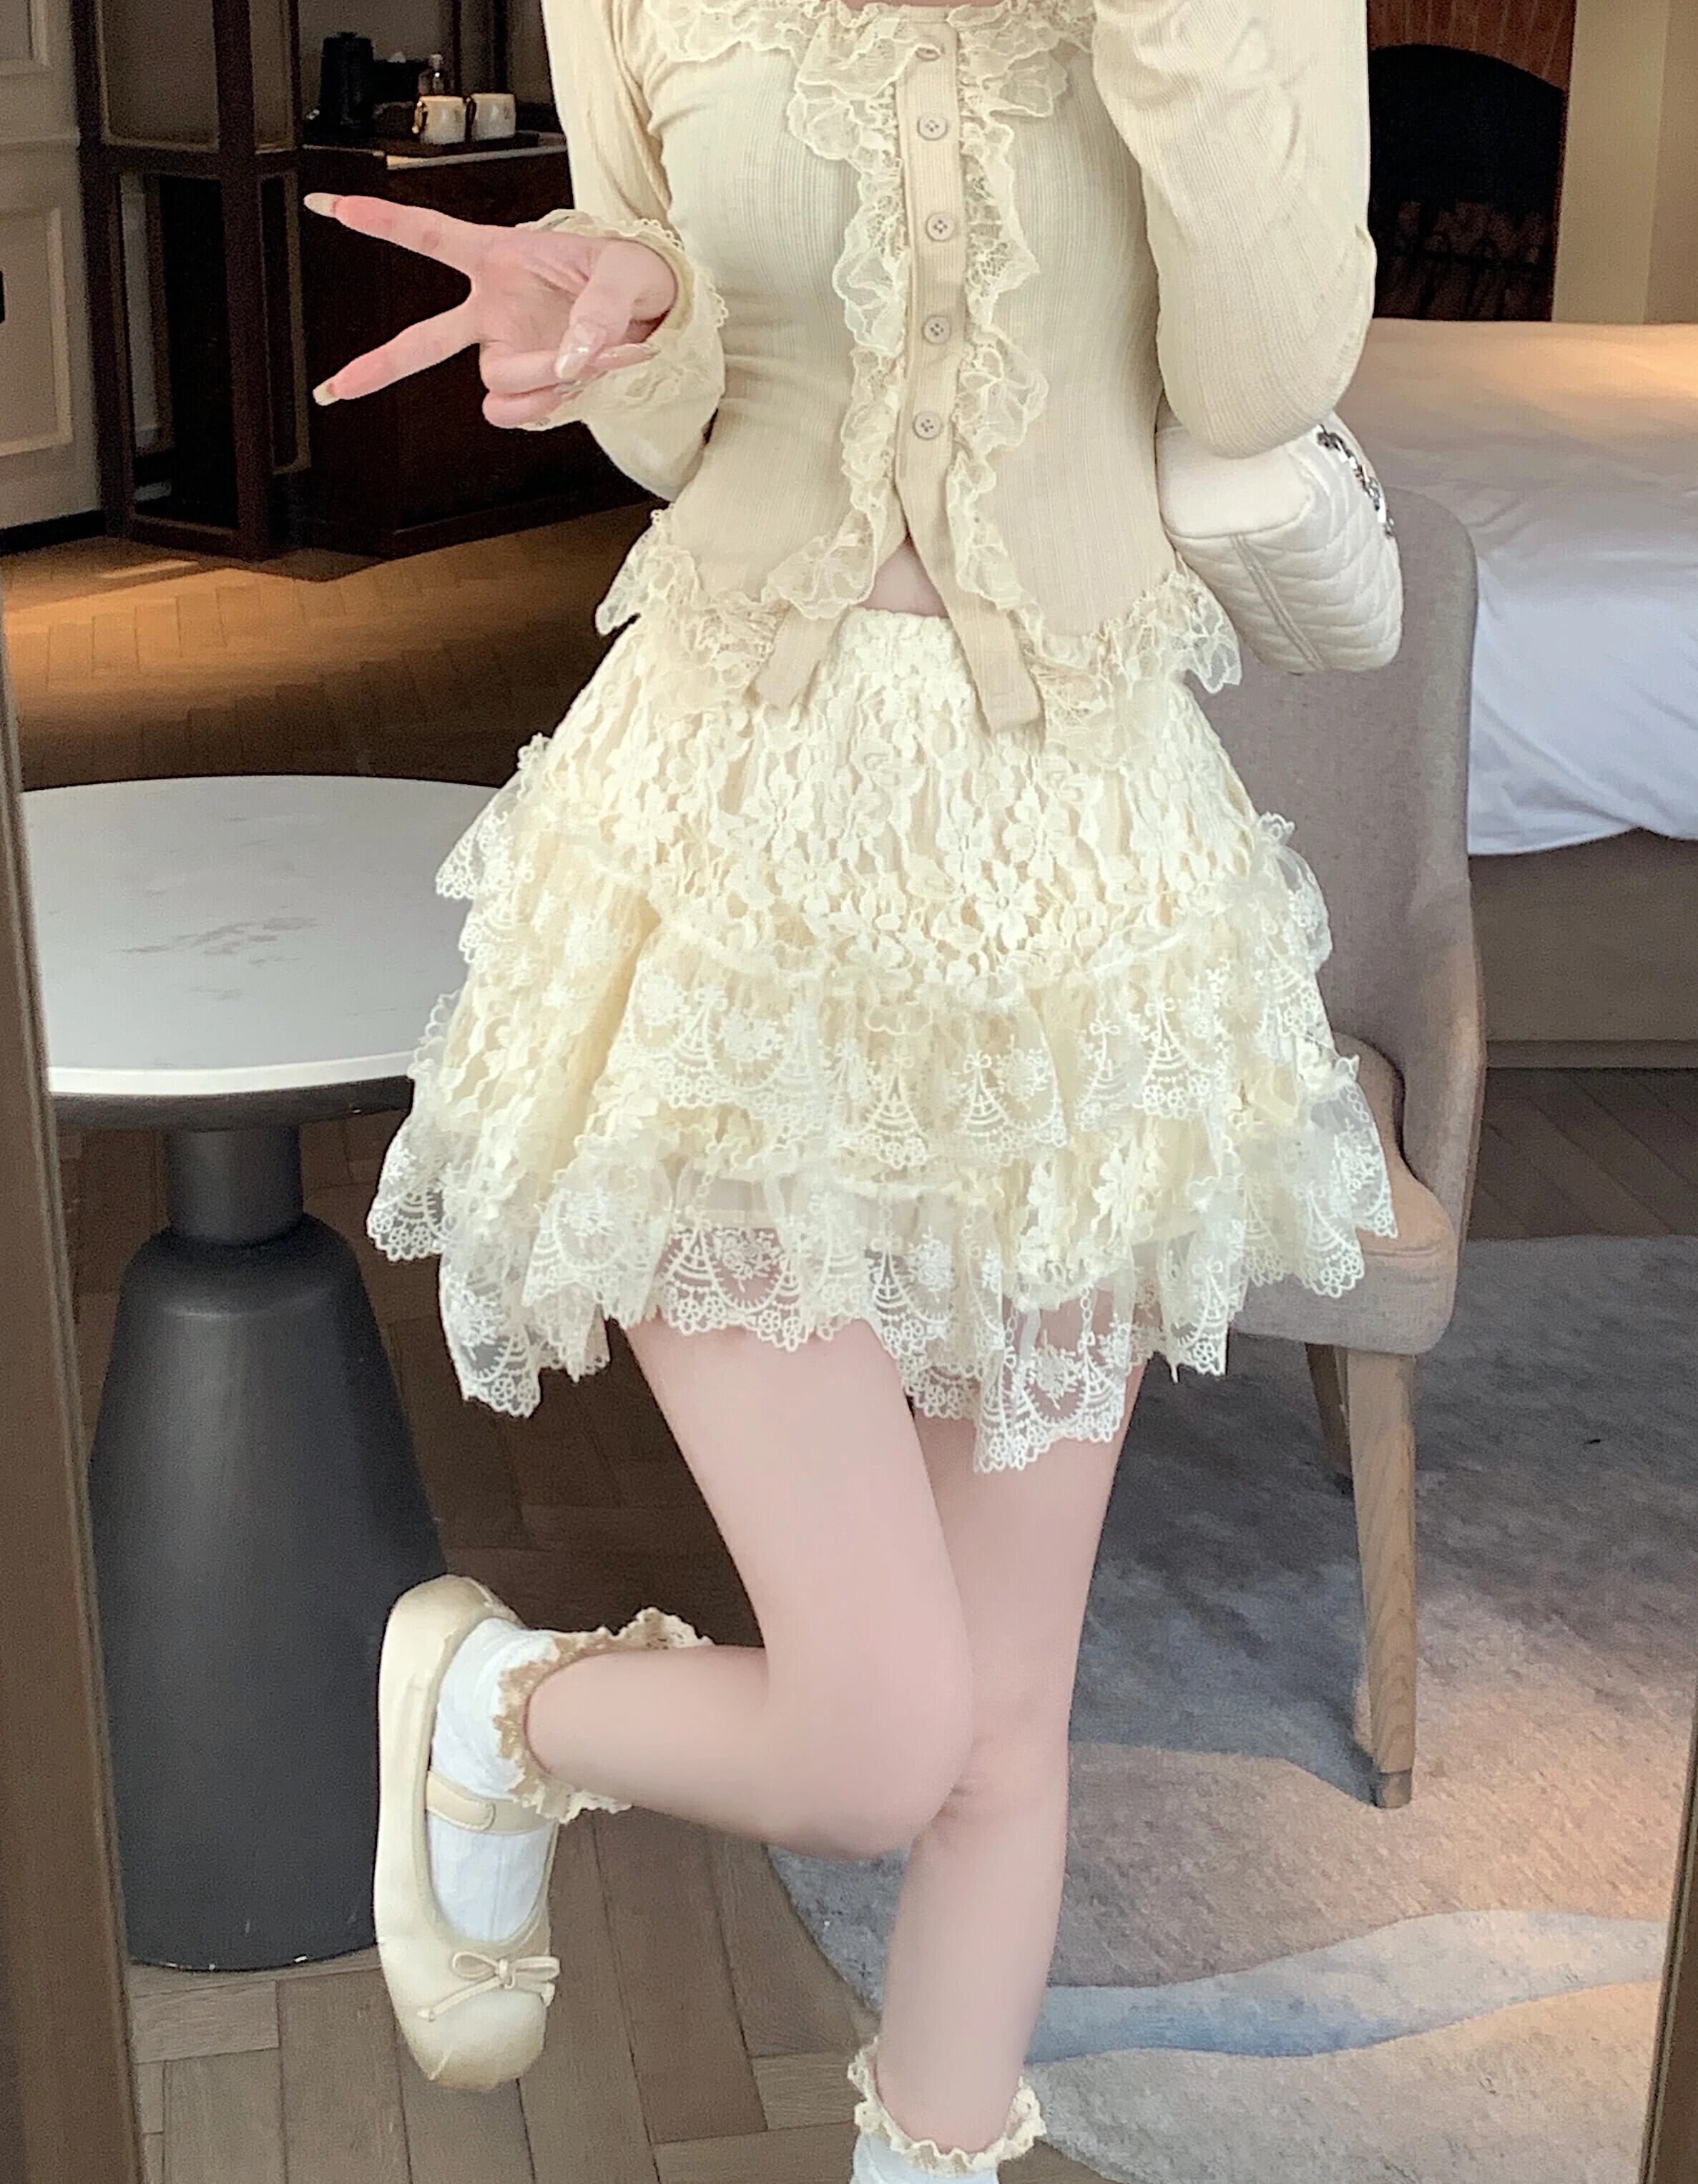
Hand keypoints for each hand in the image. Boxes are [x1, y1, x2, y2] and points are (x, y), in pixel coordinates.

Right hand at [303, 193, 680, 425]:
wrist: (666, 321)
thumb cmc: (640, 277)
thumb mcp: (628, 272)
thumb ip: (600, 309)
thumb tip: (572, 356)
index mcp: (502, 258)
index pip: (431, 236)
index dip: (383, 223)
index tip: (333, 207)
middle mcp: (494, 312)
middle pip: (422, 341)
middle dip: (376, 365)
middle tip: (335, 389)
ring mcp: (509, 353)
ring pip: (494, 384)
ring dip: (537, 380)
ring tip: (584, 358)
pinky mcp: (532, 387)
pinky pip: (520, 408)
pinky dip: (549, 402)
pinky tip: (578, 382)